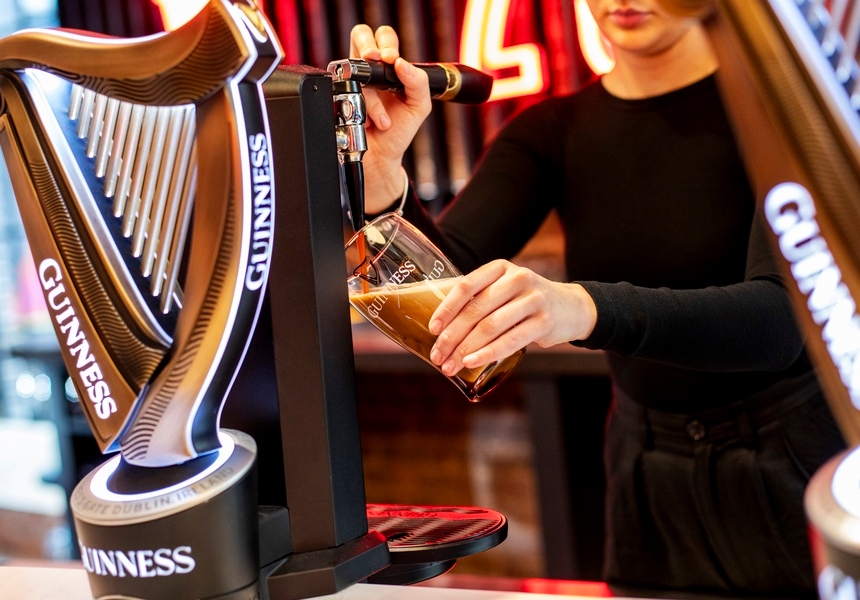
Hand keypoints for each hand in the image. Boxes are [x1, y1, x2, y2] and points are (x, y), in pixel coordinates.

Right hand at [349, 25, 431, 212]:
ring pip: (352, 68)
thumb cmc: (398, 131)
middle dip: (368, 46)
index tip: (391, 59)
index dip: (386, 42)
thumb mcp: (419, 106)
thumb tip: (403, 63)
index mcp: (388, 67)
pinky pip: (344, 93)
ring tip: (383, 119)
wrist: (380, 157)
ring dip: (372, 96)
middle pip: (360, 35)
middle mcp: (367, 70)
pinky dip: (362, 111)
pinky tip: (370, 123)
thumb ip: (418, 82)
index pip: (384, 37)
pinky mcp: (337, 97)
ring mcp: (350, 82)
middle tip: (377, 60)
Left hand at [428, 260, 597, 375]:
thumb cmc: (524, 302)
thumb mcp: (504, 289)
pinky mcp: (544, 321)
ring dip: (466, 349)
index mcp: (500, 268)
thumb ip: (478, 299)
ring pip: (491, 326)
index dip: (447, 308)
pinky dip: (488, 353)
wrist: (569, 308)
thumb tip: (440, 327)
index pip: (467, 286)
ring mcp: (533, 299)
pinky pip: (511, 340)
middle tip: (437, 356)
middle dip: (452, 336)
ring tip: (450, 365)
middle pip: (476, 310)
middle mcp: (517, 279)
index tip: (432, 329)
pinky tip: (472, 362)